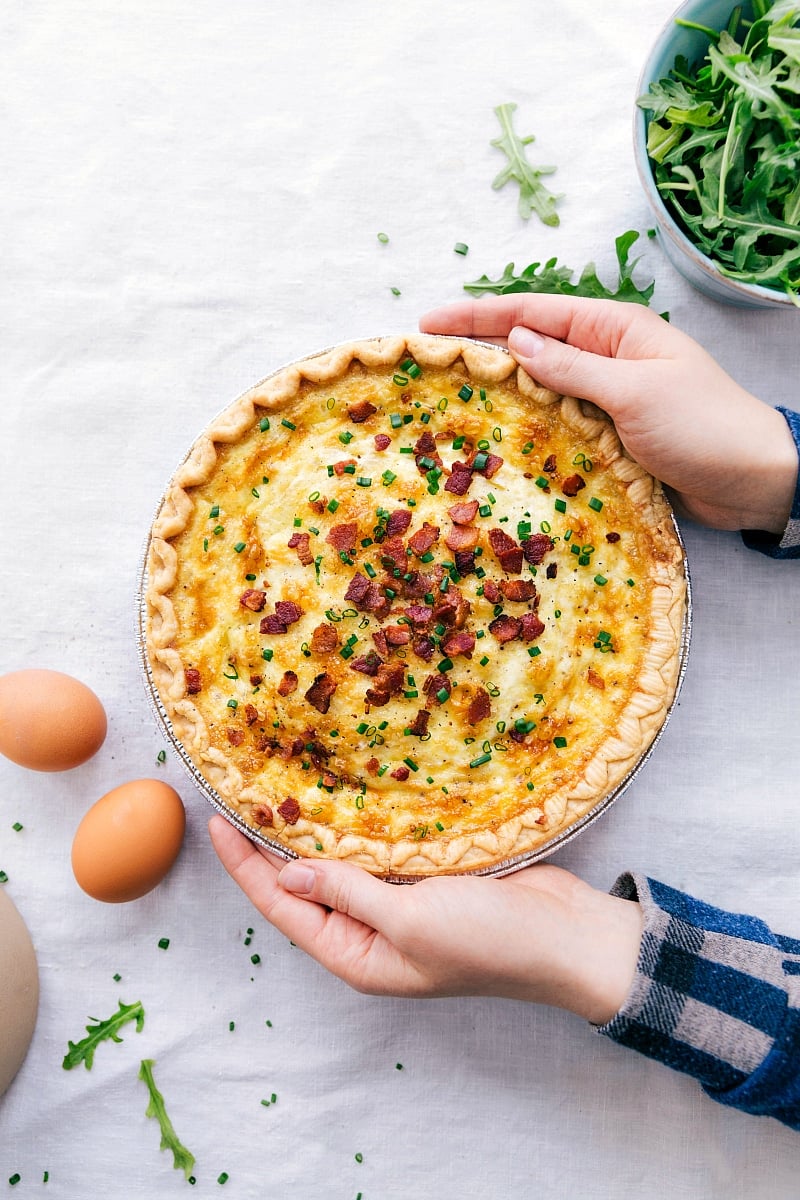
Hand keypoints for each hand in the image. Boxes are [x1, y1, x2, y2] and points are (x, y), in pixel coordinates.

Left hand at [209, 815, 642, 1024]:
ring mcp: (401, 903)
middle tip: (242, 793)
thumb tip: (288, 875)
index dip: (247, 867)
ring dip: (315, 829)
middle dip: (273, 845)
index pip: (285, 906)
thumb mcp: (410, 923)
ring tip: (279, 785)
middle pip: (307, 884)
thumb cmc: (489, 942)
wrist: (565, 937)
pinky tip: (342, 792)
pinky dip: (358, 823)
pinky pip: (380, 848)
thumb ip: (349, 894)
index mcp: (359, 956)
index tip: (216, 822)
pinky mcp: (429, 875)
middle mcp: (372, 932)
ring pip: (342, 861)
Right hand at [420, 295, 796, 534]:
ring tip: (447, 397)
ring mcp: (607, 397)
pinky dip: (527, 425)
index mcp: (615, 330)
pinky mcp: (610, 434)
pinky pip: (558, 422)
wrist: (754, 479)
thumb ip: (572, 367)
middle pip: (530, 345)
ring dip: (499, 390)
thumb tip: (515, 341)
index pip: (532, 313)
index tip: (428, 323)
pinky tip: (497, 435)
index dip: (477, 316)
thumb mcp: (633, 391)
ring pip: (540, 386)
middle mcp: (607, 357)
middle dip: (479, 349)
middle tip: (426, 361)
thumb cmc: (703, 426)